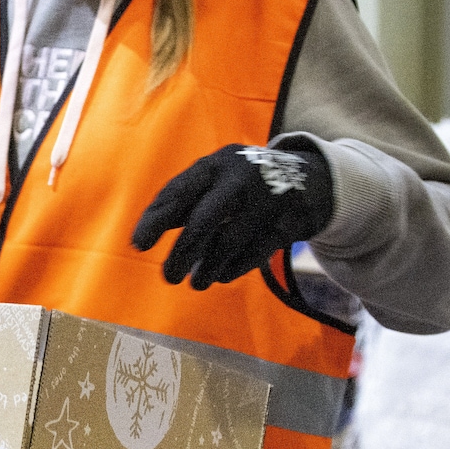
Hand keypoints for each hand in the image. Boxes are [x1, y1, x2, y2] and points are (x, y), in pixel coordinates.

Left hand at [130, 143, 333, 289]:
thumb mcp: (213, 180)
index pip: (178, 191)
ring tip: (195, 283)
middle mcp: (240, 178)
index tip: (138, 245)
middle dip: (183, 251)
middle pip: (204, 219)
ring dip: (208, 266)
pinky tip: (220, 276)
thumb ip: (181, 204)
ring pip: (230, 240)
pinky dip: (235, 267)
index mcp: (214, 165)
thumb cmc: (241, 184)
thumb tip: (139, 239)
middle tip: (168, 277)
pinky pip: (256, 251)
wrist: (310, 178)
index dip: (156, 218)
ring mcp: (267, 199)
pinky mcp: (290, 222)